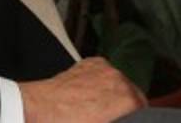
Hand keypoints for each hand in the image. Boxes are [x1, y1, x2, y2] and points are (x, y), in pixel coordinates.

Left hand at [18, 57, 146, 122]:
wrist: (36, 111)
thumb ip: (117, 120)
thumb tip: (115, 118)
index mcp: (127, 101)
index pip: (144, 110)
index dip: (135, 118)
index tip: (127, 120)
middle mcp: (119, 81)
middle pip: (134, 96)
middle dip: (126, 109)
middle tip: (110, 118)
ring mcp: (105, 69)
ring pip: (120, 84)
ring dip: (114, 95)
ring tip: (97, 110)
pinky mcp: (91, 63)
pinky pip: (105, 74)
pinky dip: (101, 83)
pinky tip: (89, 95)